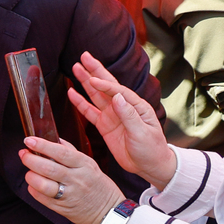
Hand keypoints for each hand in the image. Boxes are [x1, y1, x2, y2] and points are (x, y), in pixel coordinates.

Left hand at [19, 135, 125, 223]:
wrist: (109, 212)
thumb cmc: (98, 185)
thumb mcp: (90, 165)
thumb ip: (72, 152)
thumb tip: (55, 139)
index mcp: (84, 165)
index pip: (60, 153)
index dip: (42, 145)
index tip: (29, 140)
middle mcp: (77, 179)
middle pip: (49, 168)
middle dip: (31, 159)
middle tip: (23, 154)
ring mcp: (70, 195)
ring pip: (44, 185)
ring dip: (31, 177)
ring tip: (28, 172)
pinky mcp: (63, 208)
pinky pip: (43, 199)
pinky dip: (34, 191)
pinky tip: (33, 185)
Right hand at [69, 53, 175, 187]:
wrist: (149, 166)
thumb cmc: (151, 149)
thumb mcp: (142, 133)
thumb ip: (128, 115)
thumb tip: (117, 97)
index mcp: (136, 106)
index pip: (117, 91)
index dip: (104, 84)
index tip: (92, 79)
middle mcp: (123, 107)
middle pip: (106, 85)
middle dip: (95, 71)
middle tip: (84, 56)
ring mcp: (112, 116)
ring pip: (96, 95)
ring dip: (86, 82)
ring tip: (76, 68)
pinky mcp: (104, 125)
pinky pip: (89, 112)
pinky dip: (80, 102)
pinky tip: (72, 92)